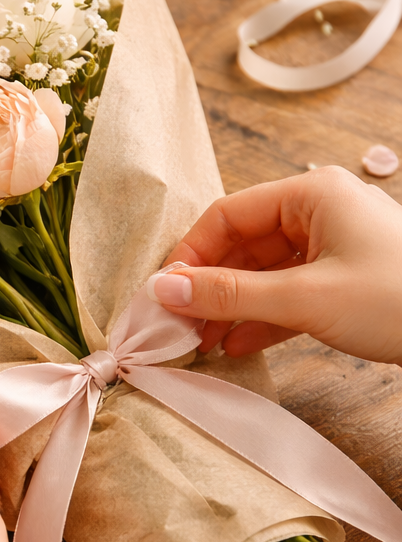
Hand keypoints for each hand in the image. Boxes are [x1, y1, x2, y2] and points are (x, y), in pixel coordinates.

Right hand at [151, 167, 401, 363]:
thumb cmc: (398, 300)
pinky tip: (237, 346)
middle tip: (177, 326)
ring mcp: (335, 247)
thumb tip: (163, 290)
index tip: (163, 295)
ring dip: (231, 307)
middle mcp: (321, 212)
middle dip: (209, 287)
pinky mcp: (344, 282)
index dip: (190, 255)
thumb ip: (230, 294)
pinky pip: (288, 294)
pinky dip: (261, 318)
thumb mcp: (306, 298)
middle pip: (242, 244)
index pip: (228, 214)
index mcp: (313, 195)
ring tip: (201, 343)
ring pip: (263, 273)